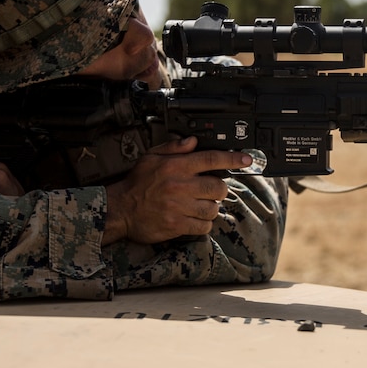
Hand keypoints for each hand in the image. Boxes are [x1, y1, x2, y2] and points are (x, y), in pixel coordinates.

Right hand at [103, 137, 253, 244]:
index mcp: (176, 166)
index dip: (233, 159)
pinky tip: (194, 218)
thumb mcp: (150, 157)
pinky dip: (203, 224)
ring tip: (199, 205)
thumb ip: (174, 147)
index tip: (246, 159)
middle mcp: (180, 185)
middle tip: (211, 190)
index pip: (212, 159)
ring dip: (211, 207)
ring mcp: (179, 207)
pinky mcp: (177, 225)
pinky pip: (203, 226)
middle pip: (219, 187)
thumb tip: (193, 141)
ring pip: (213, 208)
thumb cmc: (136, 183)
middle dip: (219, 189)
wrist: (119, 210)